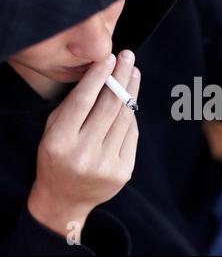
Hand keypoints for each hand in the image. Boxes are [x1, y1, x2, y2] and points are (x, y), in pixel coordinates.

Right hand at [28, 50, 140, 236]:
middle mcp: (83, 154)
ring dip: (132, 92)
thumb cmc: (57, 157)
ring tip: (134, 73)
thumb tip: (103, 75)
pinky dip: (131, 115)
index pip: (82, 102)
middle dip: (121, 78)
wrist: (66, 199)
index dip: (98, 77)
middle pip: (109, 107)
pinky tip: (131, 100)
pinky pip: (131, 134)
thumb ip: (73, 107)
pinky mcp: (123, 172)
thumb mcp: (53, 132)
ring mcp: (106, 165)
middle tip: (129, 57)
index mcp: (59, 143)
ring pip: (124, 119)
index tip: (111, 58)